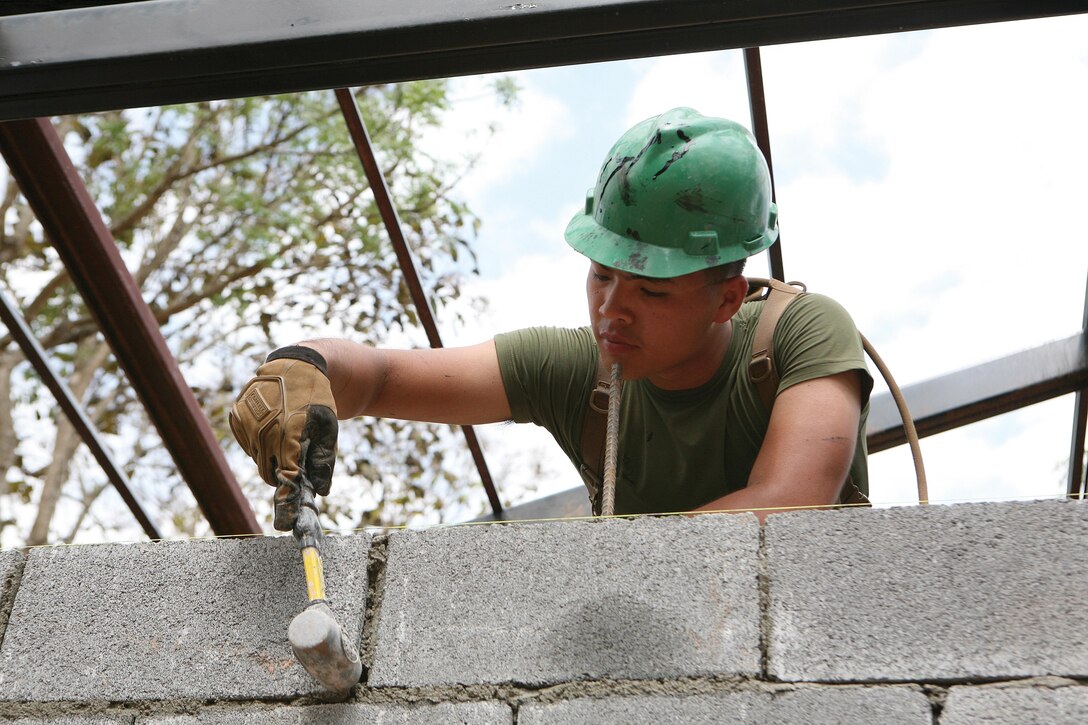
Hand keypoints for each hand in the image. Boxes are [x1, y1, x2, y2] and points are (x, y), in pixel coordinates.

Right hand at [229, 346, 337, 529]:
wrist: (297, 364)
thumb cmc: (317, 398)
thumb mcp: (329, 426)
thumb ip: (324, 460)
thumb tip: (320, 491)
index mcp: (289, 431)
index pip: (287, 476)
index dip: (287, 502)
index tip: (287, 525)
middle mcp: (264, 427)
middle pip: (268, 473)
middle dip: (282, 476)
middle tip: (295, 466)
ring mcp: (247, 420)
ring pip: (257, 459)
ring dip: (272, 456)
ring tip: (287, 433)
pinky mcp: (236, 415)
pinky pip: (247, 445)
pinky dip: (259, 443)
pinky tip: (273, 425)